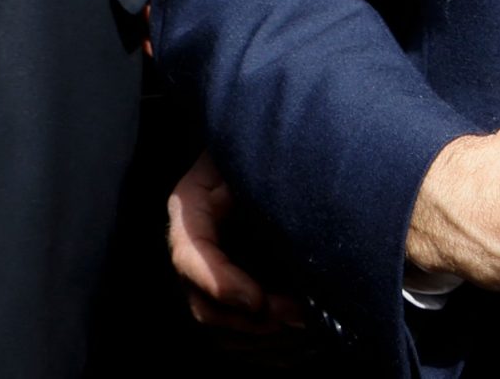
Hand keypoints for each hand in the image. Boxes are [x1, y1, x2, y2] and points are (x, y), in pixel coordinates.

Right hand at [167, 152, 306, 338]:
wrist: (276, 152)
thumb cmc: (265, 148)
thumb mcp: (255, 152)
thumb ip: (259, 175)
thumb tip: (285, 213)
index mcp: (192, 212)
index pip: (189, 256)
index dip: (221, 283)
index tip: (259, 299)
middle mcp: (194, 252)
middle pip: (205, 306)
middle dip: (252, 321)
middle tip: (301, 317)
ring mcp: (211, 280)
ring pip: (223, 331)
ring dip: (266, 341)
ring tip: (310, 332)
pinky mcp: (233, 298)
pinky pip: (241, 341)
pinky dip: (272, 351)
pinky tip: (306, 344)